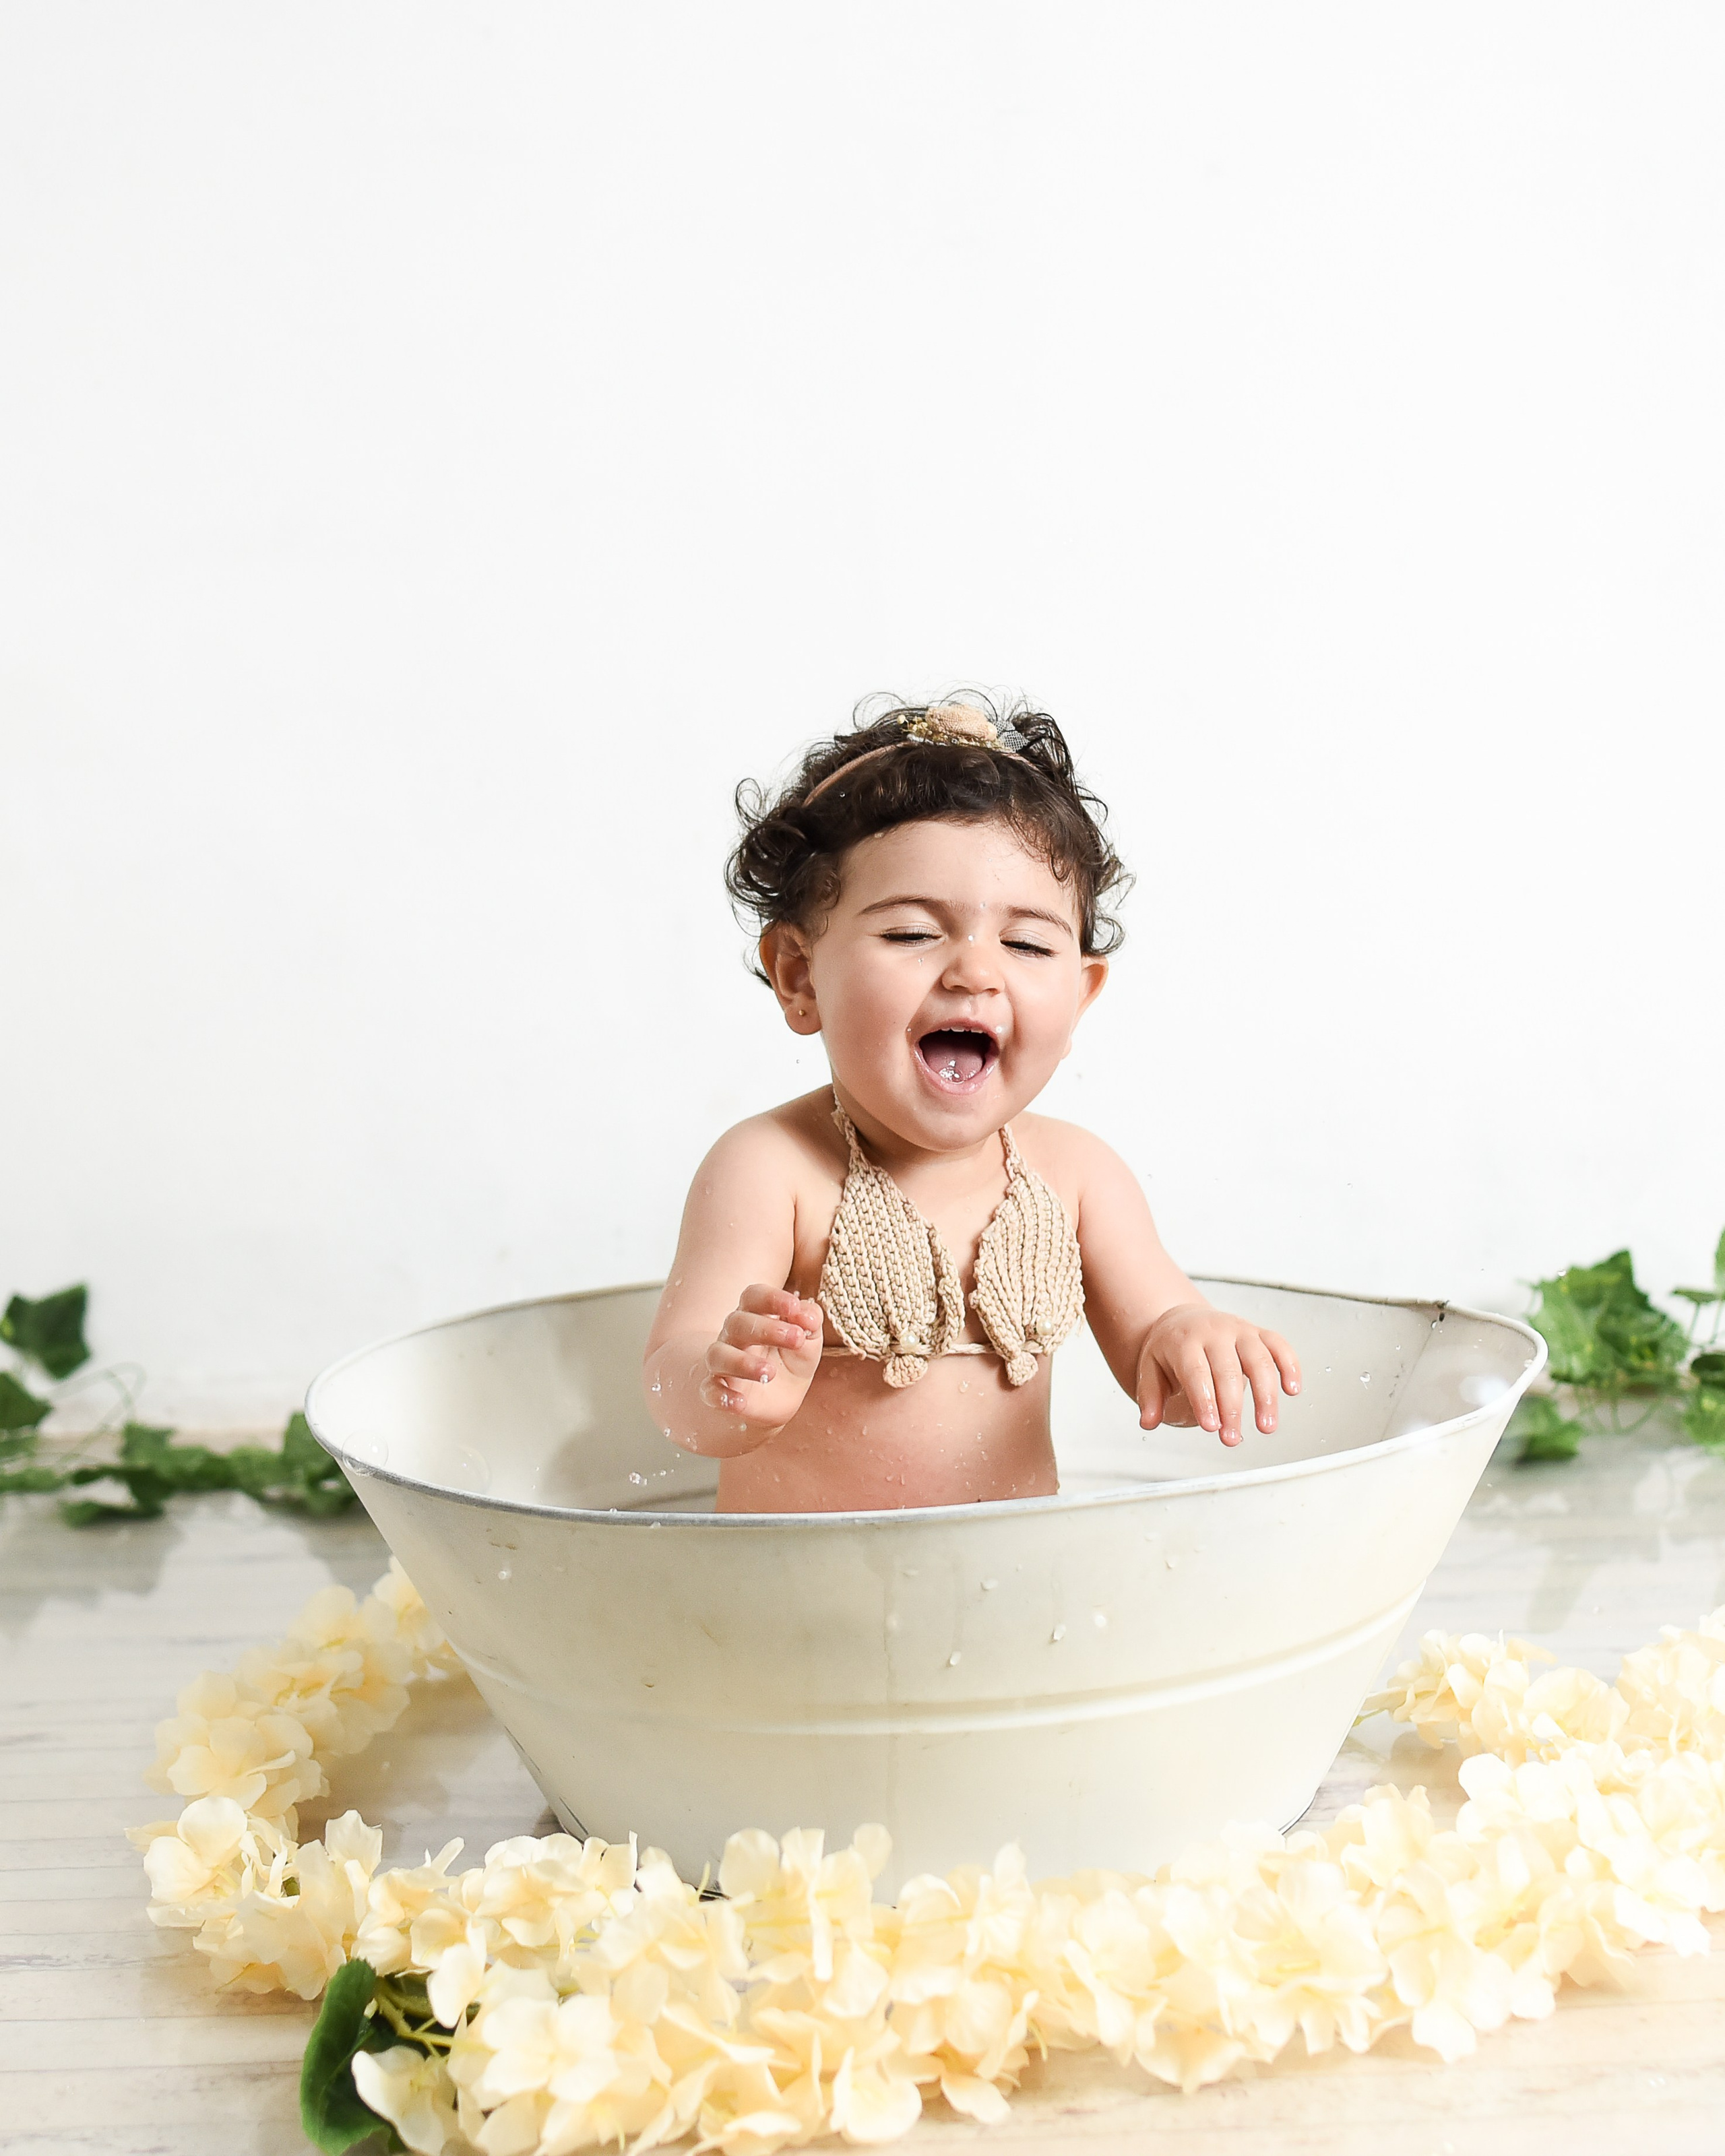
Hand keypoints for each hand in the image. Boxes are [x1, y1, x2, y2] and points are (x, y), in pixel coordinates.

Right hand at [699, 1286, 825, 1424]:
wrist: (781, 1399)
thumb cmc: (791, 1358)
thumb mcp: (809, 1340)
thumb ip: (809, 1321)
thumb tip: (807, 1314)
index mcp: (755, 1315)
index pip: (754, 1297)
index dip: (772, 1298)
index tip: (795, 1307)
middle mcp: (733, 1335)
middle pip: (737, 1322)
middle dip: (766, 1329)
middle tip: (796, 1338)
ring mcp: (722, 1363)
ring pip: (719, 1355)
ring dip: (742, 1362)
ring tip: (770, 1372)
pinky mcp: (717, 1391)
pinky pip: (710, 1391)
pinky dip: (721, 1396)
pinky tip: (740, 1402)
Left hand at [1136, 1304, 1299, 1447]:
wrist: (1183, 1319)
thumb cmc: (1169, 1349)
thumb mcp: (1150, 1369)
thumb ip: (1150, 1396)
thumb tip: (1148, 1422)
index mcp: (1184, 1341)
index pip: (1196, 1372)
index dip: (1205, 1400)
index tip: (1211, 1427)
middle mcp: (1214, 1332)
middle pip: (1227, 1370)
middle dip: (1232, 1408)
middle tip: (1231, 1438)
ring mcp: (1239, 1330)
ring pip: (1259, 1360)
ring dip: (1266, 1395)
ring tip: (1266, 1426)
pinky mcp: (1259, 1332)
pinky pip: (1279, 1345)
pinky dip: (1290, 1366)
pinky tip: (1292, 1390)